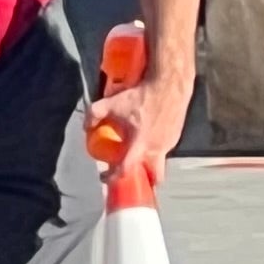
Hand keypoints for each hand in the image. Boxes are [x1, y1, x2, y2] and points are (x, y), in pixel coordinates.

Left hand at [93, 59, 195, 181]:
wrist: (170, 84)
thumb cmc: (142, 95)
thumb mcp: (113, 102)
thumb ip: (95, 114)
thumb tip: (86, 126)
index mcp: (140, 145)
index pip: (126, 170)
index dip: (113, 177)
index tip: (105, 176)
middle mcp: (157, 149)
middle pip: (155, 177)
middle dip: (145, 180)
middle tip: (132, 174)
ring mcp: (169, 144)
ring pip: (159, 161)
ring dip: (149, 160)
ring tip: (138, 148)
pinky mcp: (176, 136)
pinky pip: (165, 147)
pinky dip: (156, 147)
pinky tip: (149, 134)